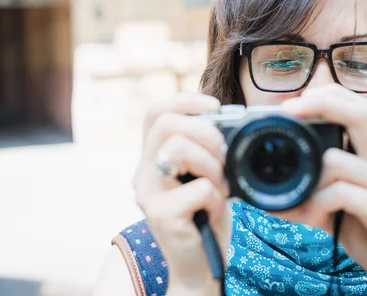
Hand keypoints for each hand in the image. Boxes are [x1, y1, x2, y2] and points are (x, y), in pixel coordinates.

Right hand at [133, 93, 231, 294]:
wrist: (199, 267)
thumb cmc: (205, 217)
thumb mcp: (203, 174)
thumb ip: (203, 148)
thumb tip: (222, 118)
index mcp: (152, 158)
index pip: (155, 112)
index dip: (185, 100)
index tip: (215, 107)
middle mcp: (143, 173)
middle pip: (167, 124)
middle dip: (206, 133)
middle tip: (223, 157)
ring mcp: (148, 194)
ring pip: (178, 148)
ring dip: (212, 165)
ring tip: (219, 186)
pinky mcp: (161, 215)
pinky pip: (200, 187)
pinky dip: (217, 197)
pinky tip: (213, 211)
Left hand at [280, 84, 366, 295]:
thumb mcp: (335, 210)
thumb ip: (307, 198)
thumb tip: (263, 199)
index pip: (354, 108)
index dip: (324, 97)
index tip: (290, 105)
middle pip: (359, 112)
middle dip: (319, 104)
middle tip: (287, 113)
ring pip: (337, 159)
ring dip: (307, 176)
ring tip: (297, 199)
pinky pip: (342, 193)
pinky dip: (317, 202)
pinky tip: (312, 217)